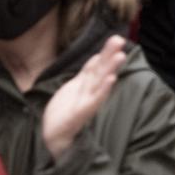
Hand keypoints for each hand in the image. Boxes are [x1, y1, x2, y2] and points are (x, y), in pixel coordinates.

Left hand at [42, 35, 127, 158]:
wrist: (54, 136)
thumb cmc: (66, 112)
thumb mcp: (75, 87)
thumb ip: (88, 73)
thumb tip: (98, 56)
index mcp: (86, 85)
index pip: (97, 65)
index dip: (106, 52)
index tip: (116, 38)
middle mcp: (89, 92)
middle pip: (101, 70)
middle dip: (110, 55)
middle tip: (120, 40)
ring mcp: (86, 103)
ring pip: (99, 83)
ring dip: (110, 69)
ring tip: (120, 55)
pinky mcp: (81, 114)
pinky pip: (93, 101)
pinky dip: (103, 91)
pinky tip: (110, 80)